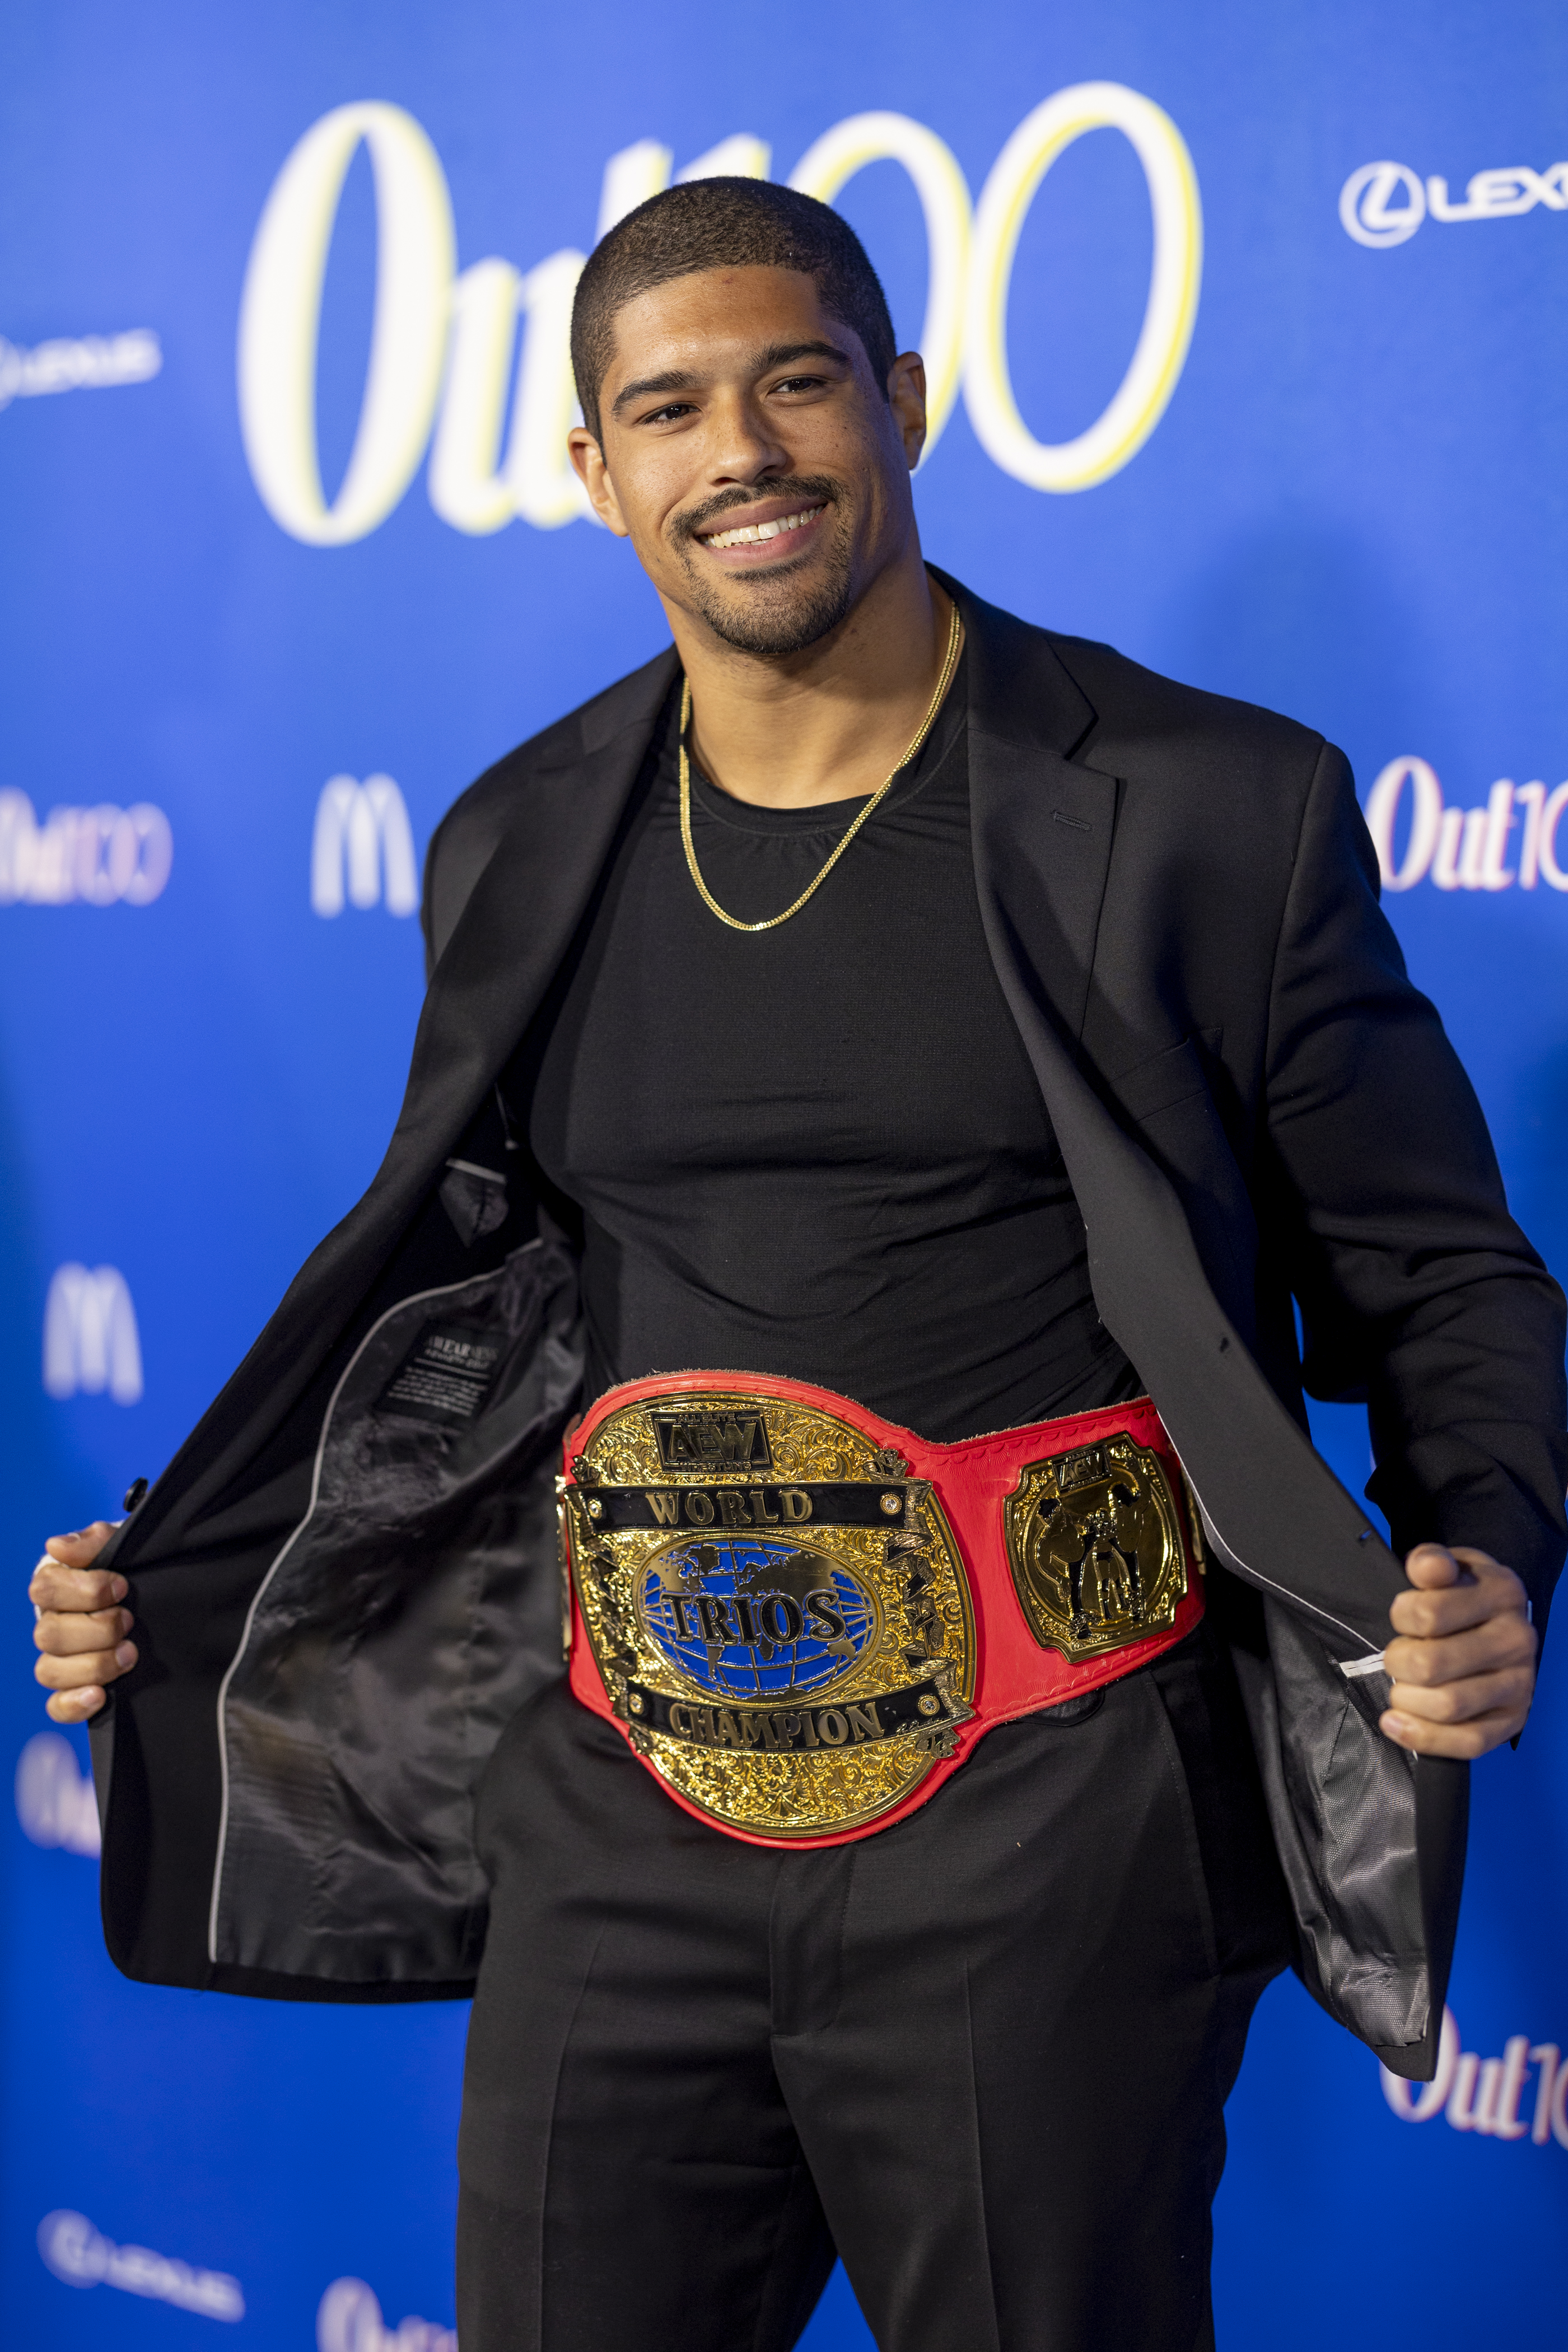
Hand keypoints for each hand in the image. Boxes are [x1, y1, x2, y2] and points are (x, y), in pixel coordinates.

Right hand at [29, 1523, 135, 1723]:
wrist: (166, 1594)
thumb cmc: (138, 1568)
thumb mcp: (125, 1546)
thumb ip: (95, 1541)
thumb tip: (58, 1546)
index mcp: (57, 1585)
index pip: (44, 1589)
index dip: (85, 1591)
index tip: (123, 1587)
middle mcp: (52, 1623)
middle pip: (48, 1635)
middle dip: (97, 1629)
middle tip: (130, 1621)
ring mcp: (61, 1659)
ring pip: (50, 1672)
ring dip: (94, 1665)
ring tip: (130, 1654)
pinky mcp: (75, 1689)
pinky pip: (56, 1707)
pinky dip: (73, 1704)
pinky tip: (99, 1696)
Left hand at [1380, 1544, 1536, 1757]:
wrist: (1496, 1624)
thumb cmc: (1460, 1595)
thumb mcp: (1447, 1567)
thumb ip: (1429, 1562)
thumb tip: (1426, 1568)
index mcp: (1501, 1594)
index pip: (1428, 1613)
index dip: (1401, 1617)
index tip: (1403, 1617)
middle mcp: (1517, 1640)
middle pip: (1431, 1665)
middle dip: (1398, 1662)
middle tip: (1398, 1656)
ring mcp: (1519, 1684)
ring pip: (1447, 1706)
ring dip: (1406, 1699)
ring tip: (1402, 1687)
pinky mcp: (1513, 1721)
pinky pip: (1468, 1743)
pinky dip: (1423, 1737)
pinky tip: (1396, 1722)